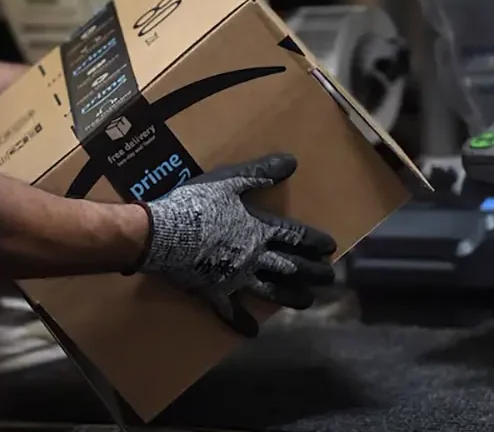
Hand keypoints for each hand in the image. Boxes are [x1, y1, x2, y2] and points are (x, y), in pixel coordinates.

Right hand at [135, 153, 336, 336]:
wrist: (163, 234)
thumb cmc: (196, 204)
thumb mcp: (229, 180)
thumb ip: (260, 172)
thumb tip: (292, 161)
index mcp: (258, 229)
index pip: (294, 236)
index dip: (314, 241)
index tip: (330, 248)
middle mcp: (254, 257)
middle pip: (291, 266)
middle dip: (312, 272)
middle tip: (329, 278)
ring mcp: (235, 278)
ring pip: (271, 291)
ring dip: (291, 296)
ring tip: (308, 301)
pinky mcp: (214, 292)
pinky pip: (231, 312)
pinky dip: (242, 323)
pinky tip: (253, 332)